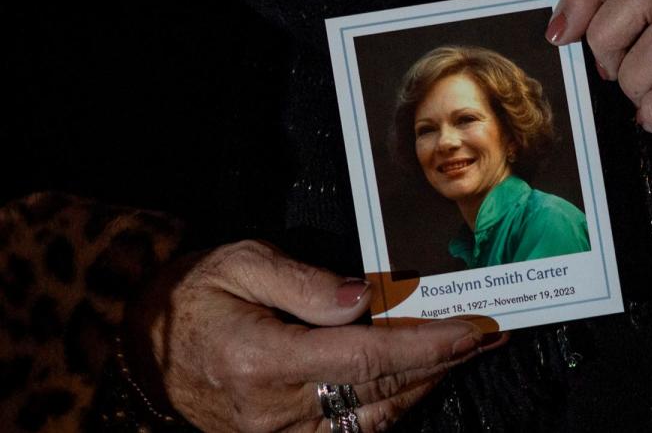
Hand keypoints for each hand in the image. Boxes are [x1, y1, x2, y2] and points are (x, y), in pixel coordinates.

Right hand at [129, 240, 488, 431]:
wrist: (138, 343)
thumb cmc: (191, 294)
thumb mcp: (240, 263)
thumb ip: (303, 282)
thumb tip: (363, 300)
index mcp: (264, 358)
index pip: (368, 357)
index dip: (429, 345)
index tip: (476, 329)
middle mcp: (274, 408)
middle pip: (380, 392)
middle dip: (441, 365)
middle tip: (486, 338)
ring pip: (370, 421)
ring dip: (421, 388)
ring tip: (458, 356)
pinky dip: (387, 408)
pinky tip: (411, 383)